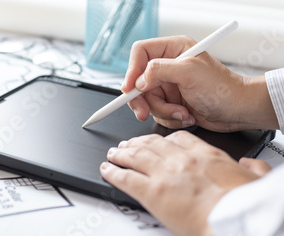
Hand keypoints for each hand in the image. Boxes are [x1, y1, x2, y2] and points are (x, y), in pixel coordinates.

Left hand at [100, 131, 268, 235]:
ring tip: (113, 153)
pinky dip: (113, 172)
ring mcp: (163, 174)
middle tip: (127, 144)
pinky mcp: (151, 192)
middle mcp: (180, 160)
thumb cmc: (245, 205)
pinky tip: (106, 169)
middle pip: (151, 144)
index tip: (156, 140)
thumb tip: (250, 165)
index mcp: (205, 154)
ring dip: (120, 154)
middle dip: (136, 143)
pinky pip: (125, 178)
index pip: (178, 138)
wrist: (233, 221)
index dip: (162, 138)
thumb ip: (250, 169)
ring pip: (134, 156)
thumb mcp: (255, 181)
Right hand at [121, 36, 277, 131]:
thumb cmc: (222, 88)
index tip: (129, 89)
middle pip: (137, 81)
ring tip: (182, 113)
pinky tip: (186, 116)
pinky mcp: (171, 102)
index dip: (131, 70)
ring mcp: (168, 85)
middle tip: (143, 112)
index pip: (140, 53)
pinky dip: (169, 118)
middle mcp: (168, 65)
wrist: (239, 111)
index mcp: (173, 49)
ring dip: (162, 111)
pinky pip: (156, 112)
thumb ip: (159, 70)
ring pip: (146, 100)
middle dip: (142, 100)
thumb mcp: (189, 72)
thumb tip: (138, 80)